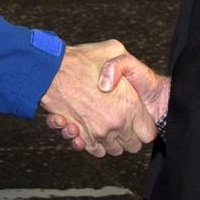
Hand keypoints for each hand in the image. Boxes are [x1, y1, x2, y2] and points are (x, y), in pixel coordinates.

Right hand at [39, 40, 157, 156]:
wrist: (51, 71)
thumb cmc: (80, 60)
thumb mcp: (114, 49)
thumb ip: (125, 61)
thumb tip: (125, 72)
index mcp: (130, 105)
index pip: (148, 133)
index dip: (143, 126)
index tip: (137, 120)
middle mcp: (116, 122)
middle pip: (132, 145)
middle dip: (128, 136)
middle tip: (121, 122)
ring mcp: (99, 132)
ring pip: (113, 150)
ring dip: (110, 140)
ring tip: (104, 125)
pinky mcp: (82, 136)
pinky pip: (95, 151)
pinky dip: (93, 144)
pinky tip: (90, 130)